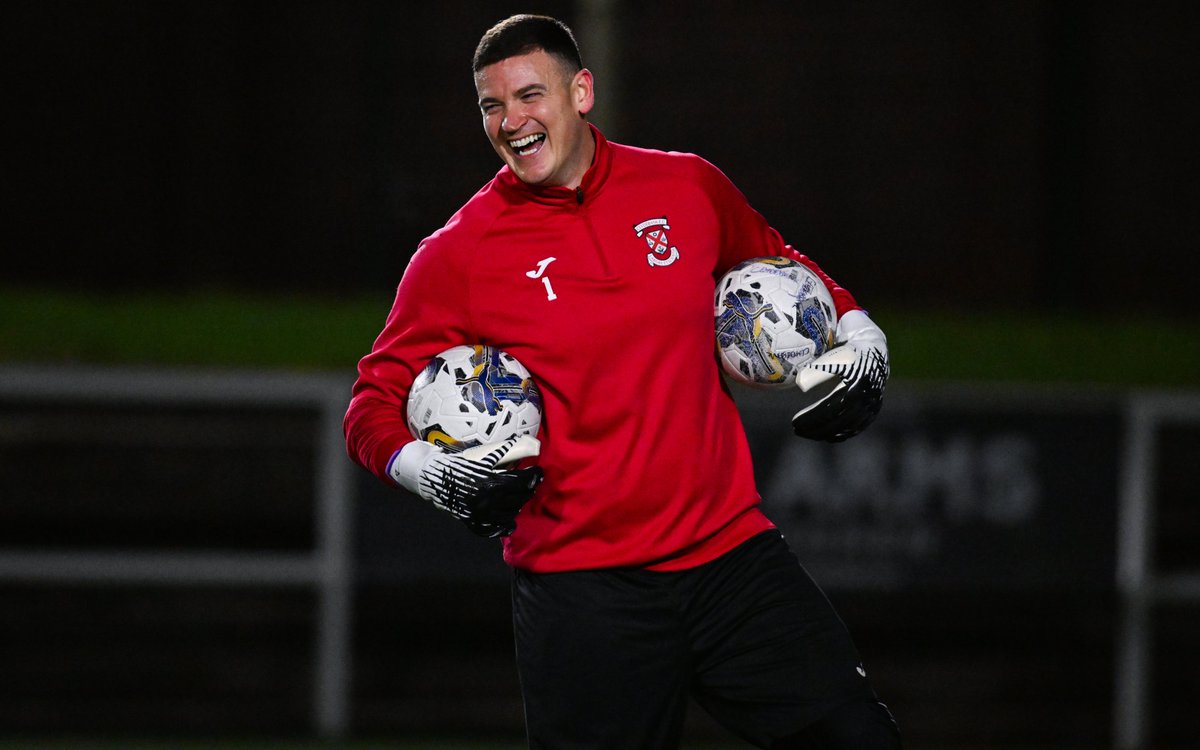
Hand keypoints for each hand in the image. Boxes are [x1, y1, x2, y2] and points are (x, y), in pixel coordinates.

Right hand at [389, 435, 542, 536]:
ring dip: (517, 506)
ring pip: (509, 515)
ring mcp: (479, 515)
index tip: (538, 471)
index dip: (534, 476)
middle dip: (528, 489)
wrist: (429, 476)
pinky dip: (503, 527)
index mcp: (491, 483)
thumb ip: (503, 454)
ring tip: (518, 497)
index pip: (523, 482)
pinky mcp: (470, 522)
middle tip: (530, 483)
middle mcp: (487, 501)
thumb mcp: (481, 456)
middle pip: (519, 498)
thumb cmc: (456, 462)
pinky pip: (492, 530)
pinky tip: (509, 523)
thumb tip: (525, 445)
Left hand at [791, 310, 888, 441]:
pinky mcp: (873, 411)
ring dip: (825, 433)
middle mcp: (866, 398)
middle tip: (796, 430)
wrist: (874, 350)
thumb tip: (800, 385)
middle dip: (815, 428)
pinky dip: (840, 434)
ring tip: (807, 433)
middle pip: (837, 421)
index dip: (811, 418)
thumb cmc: (847, 353)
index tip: (794, 422)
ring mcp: (871, 406)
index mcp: (855, 385)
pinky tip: (825, 436)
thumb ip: (816, 370)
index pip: (829, 408)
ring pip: (846, 428)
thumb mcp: (832, 358)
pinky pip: (856, 428)